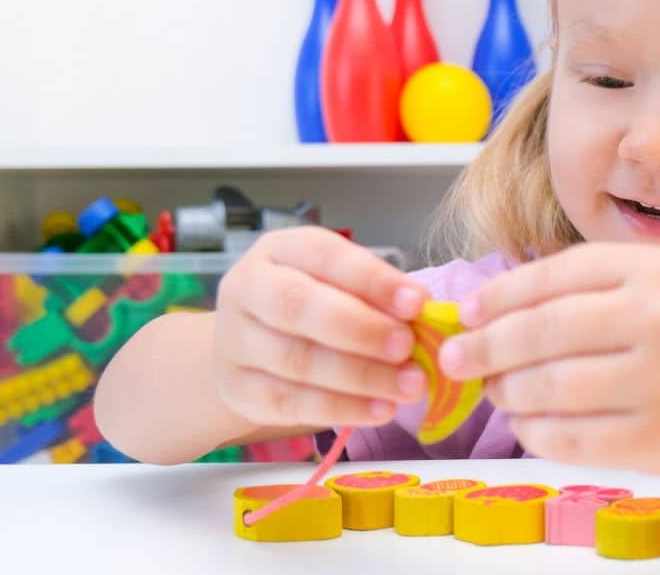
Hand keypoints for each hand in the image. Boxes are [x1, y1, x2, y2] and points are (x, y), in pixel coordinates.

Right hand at [212, 226, 429, 427]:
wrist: (251, 352)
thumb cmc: (313, 307)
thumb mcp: (340, 286)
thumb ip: (376, 295)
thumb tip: (424, 313)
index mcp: (279, 250)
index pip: (323, 255)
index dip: (372, 279)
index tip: (417, 303)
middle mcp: (247, 289)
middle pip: (298, 306)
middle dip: (361, 329)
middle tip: (408, 348)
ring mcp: (234, 341)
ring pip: (297, 360)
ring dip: (361, 376)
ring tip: (409, 385)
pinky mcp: (238, 390)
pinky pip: (291, 404)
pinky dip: (343, 408)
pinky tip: (381, 408)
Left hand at [439, 243, 659, 474]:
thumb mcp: (658, 279)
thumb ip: (585, 284)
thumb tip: (486, 309)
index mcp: (656, 270)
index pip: (554, 276)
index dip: (499, 296)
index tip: (466, 313)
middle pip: (543, 331)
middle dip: (486, 346)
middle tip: (455, 358)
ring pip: (550, 386)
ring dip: (507, 391)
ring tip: (495, 390)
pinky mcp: (656, 439)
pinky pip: (570, 437)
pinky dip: (535, 432)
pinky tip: (528, 423)